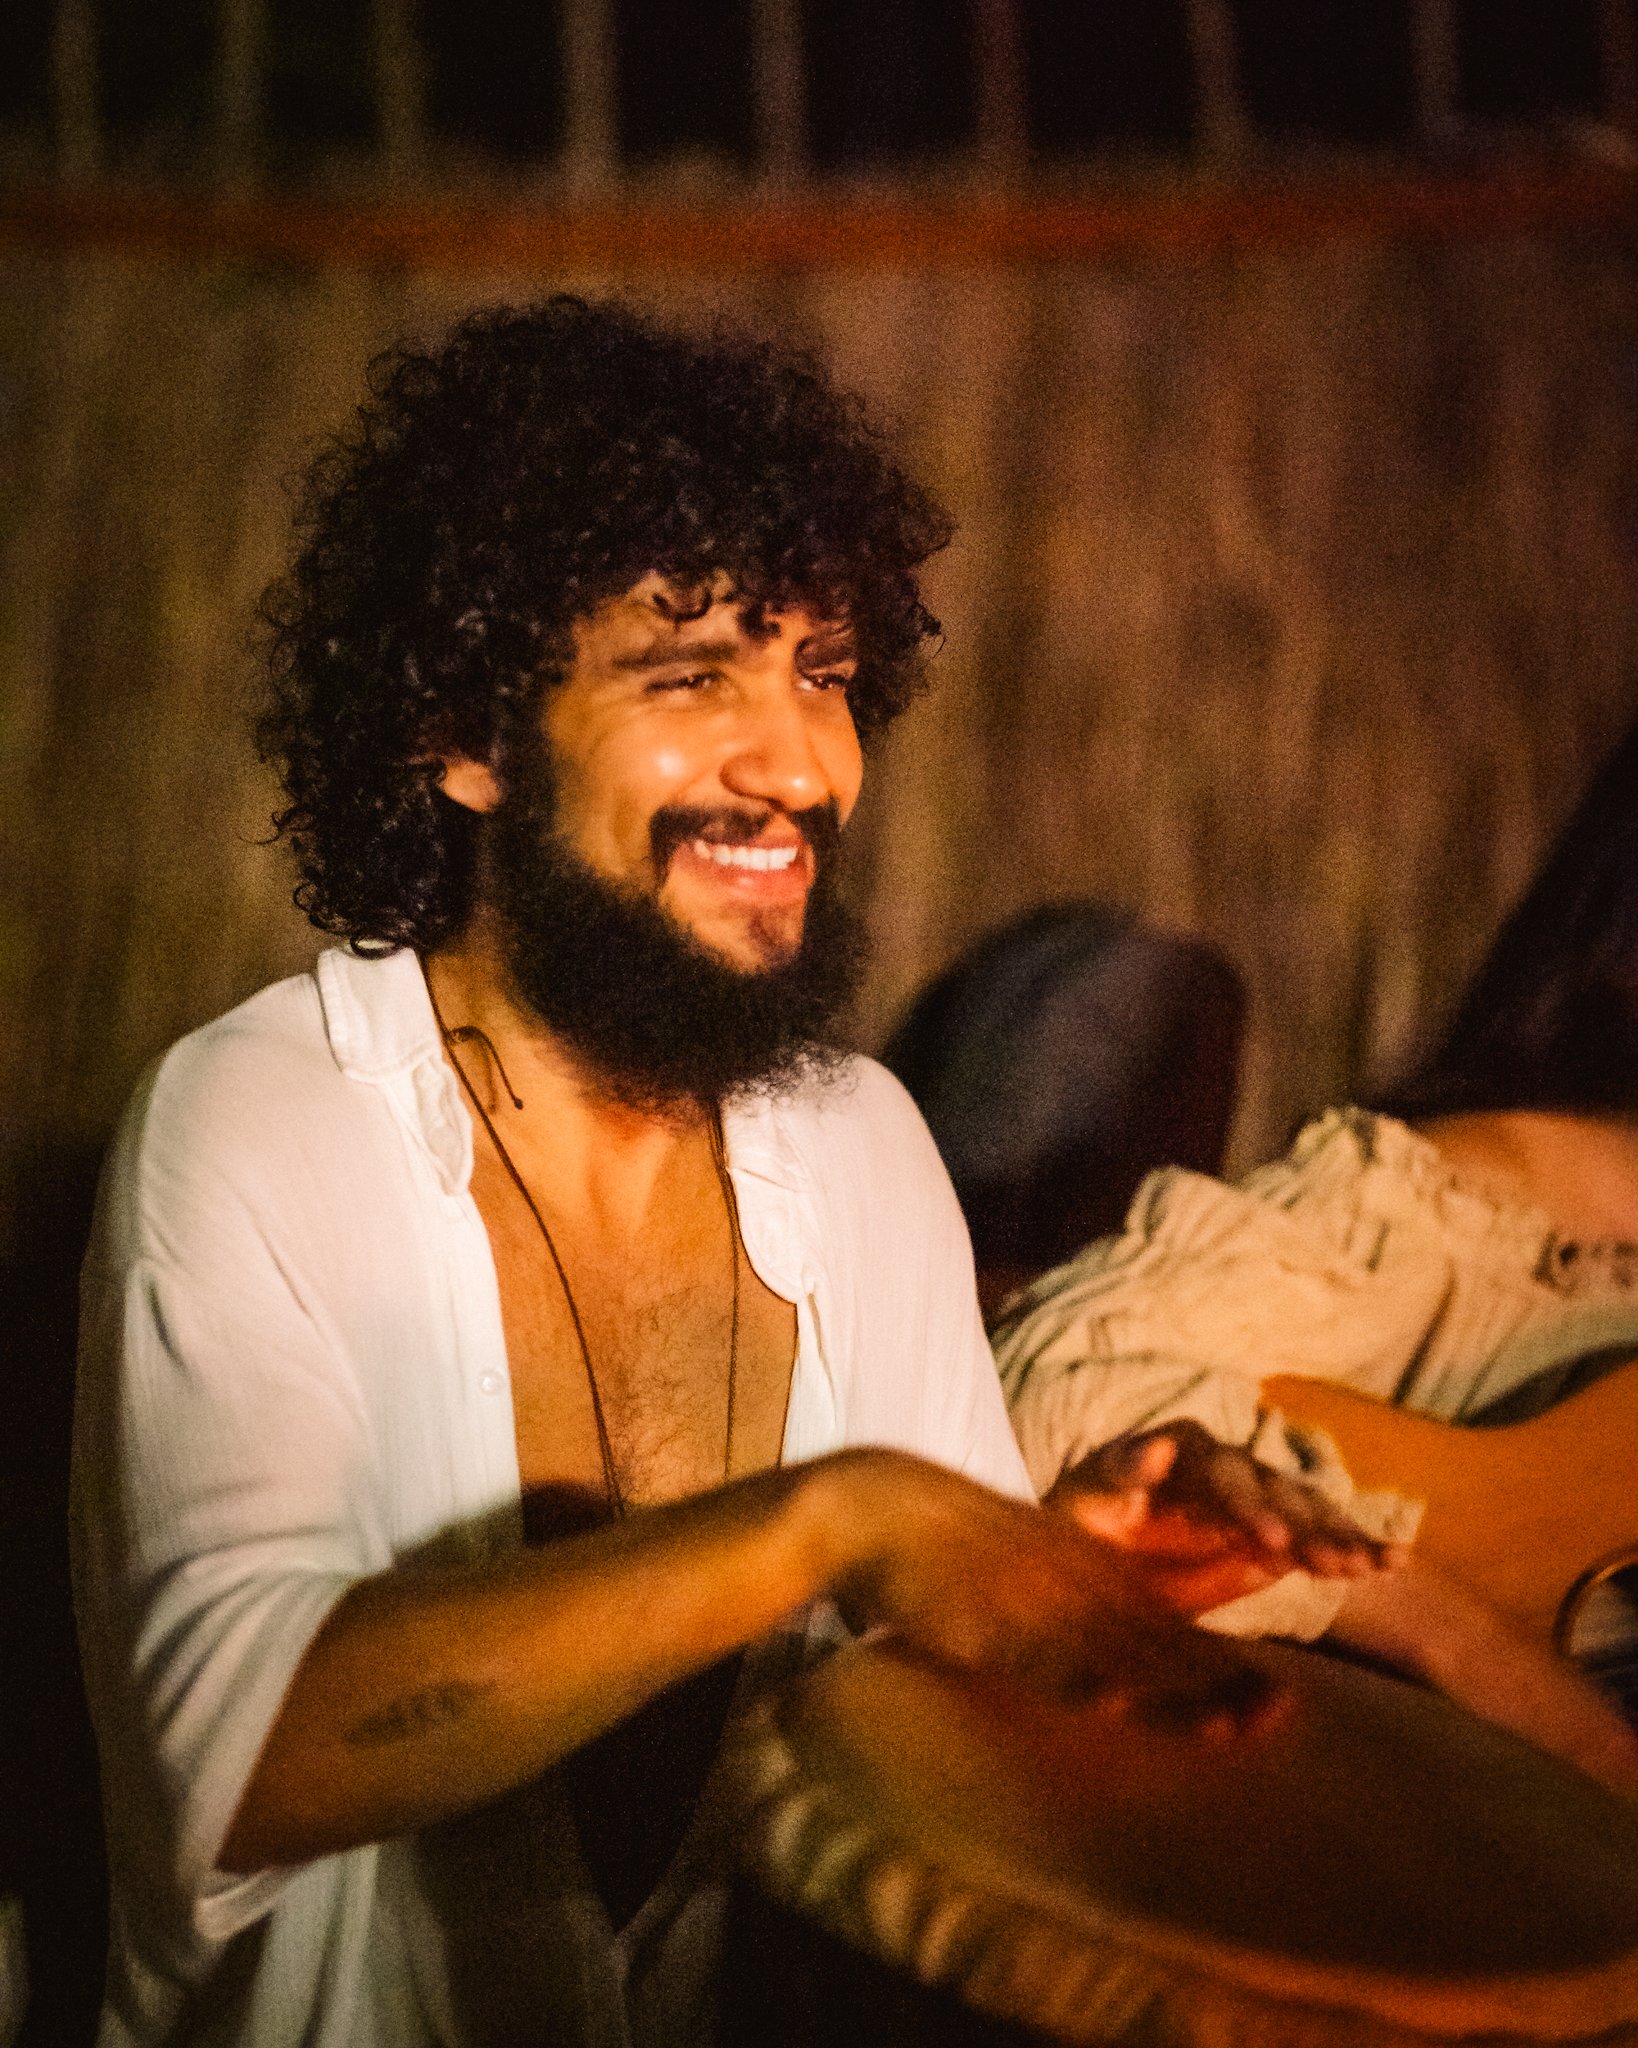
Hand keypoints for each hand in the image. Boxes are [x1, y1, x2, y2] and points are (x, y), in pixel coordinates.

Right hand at [813, 1449, 1279, 1739]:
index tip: (1282, 1706)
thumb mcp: (1035, 1566)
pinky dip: (1074, 1678)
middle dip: (1219, 1684)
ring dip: (1168, 1692)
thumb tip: (1121, 1680)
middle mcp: (1075, 1583)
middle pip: (1157, 1644)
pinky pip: (1033, 1654)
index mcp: (1089, 1573)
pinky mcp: (984, 1616)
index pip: (1171, 1628)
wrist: (881, 1509)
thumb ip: (1080, 1610)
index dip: (1224, 1669)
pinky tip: (1108, 1704)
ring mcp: (1032, 1599)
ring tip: (1226, 1726)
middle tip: (1282, 1717)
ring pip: (1110, 1653)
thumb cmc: (957, 1548)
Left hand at [1049, 1421, 1403, 1615]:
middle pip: (1280, 1494)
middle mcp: (1233, 1468)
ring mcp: (1262, 1501)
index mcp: (1187, 1451)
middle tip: (1335, 1564)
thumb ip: (1121, 1471)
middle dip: (1308, 1528)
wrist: (1095, 1556)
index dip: (1249, 1506)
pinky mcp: (1281, 1538)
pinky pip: (1322, 1540)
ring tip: (1375, 1565)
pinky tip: (1393, 1564)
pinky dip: (1356, 1549)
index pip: (1226, 1476)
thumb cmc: (1083, 1520)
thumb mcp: (1086, 1498)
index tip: (1269, 1538)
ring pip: (1310, 1514)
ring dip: (1341, 1538)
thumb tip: (1157, 1444)